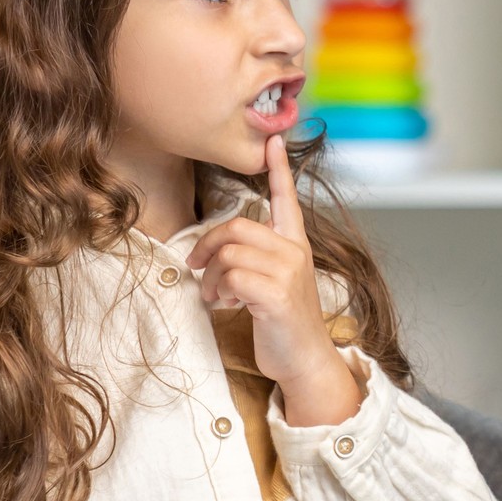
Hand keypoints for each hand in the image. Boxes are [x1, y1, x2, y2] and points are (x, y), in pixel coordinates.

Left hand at [185, 135, 356, 422]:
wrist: (305, 361)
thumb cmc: (284, 323)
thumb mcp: (274, 283)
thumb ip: (255, 259)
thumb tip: (217, 253)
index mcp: (295, 245)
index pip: (286, 198)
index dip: (279, 168)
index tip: (273, 139)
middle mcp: (295, 253)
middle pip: (238, 227)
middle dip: (208, 245)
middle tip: (197, 267)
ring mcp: (288, 273)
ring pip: (230, 253)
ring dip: (210, 278)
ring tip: (215, 296)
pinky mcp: (277, 295)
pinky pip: (231, 278)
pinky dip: (218, 292)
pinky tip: (226, 305)